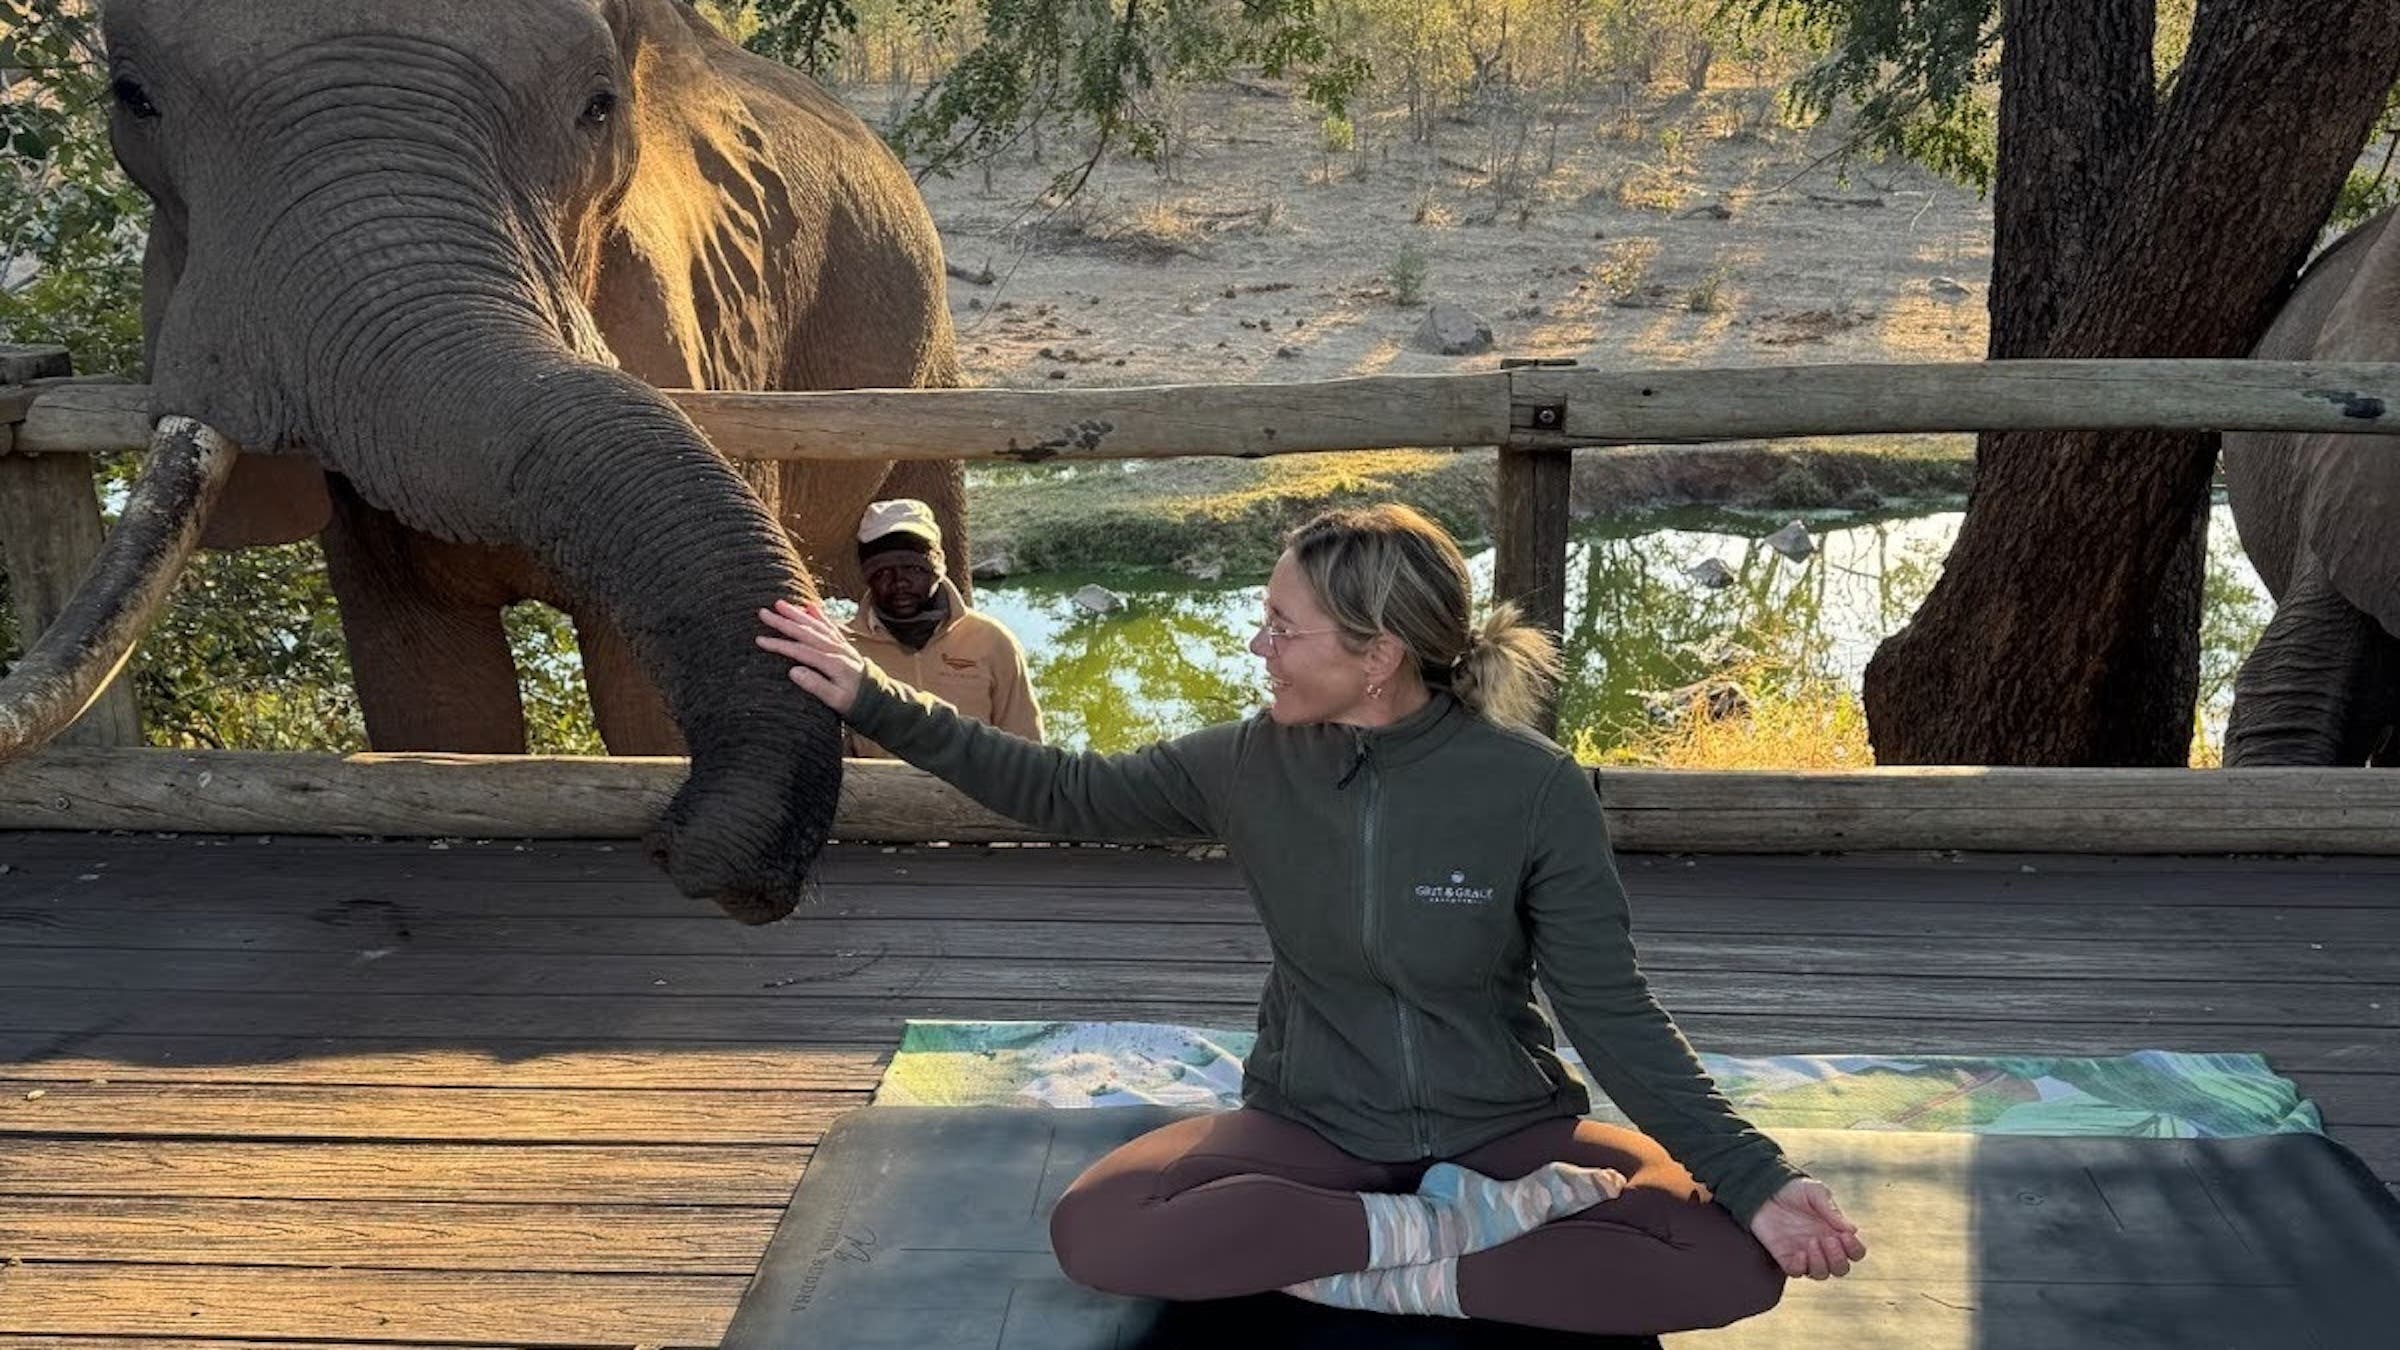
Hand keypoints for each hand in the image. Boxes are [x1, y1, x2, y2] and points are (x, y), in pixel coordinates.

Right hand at [756, 598, 867, 714]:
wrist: (879, 699)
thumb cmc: (855, 703)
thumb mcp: (836, 701)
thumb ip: (816, 685)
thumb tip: (793, 671)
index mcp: (832, 663)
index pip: (800, 651)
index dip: (779, 645)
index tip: (760, 640)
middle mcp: (836, 650)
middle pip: (806, 632)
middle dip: (783, 622)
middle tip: (763, 613)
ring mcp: (841, 645)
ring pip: (816, 625)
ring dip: (797, 614)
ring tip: (780, 604)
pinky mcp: (843, 645)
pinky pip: (830, 626)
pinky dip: (820, 616)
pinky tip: (810, 607)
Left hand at [1748, 1178, 1865, 1279]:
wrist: (1764, 1189)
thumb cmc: (1794, 1190)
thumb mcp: (1815, 1193)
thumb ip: (1832, 1210)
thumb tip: (1852, 1230)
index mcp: (1834, 1232)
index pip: (1854, 1252)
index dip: (1854, 1249)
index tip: (1845, 1236)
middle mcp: (1822, 1247)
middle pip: (1841, 1269)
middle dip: (1838, 1259)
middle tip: (1827, 1239)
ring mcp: (1804, 1254)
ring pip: (1821, 1274)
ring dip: (1821, 1263)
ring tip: (1812, 1241)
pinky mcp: (1785, 1256)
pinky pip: (1796, 1272)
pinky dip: (1801, 1267)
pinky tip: (1799, 1253)